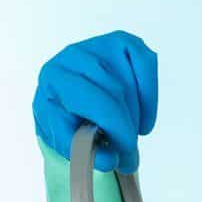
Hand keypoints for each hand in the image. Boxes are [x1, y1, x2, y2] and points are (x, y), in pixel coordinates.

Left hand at [31, 30, 159, 173]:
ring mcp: (97, 44)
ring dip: (134, 117)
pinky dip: (149, 94)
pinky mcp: (121, 41)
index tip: (123, 157)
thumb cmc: (65, 119)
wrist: (67, 101)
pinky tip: (141, 117)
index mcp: (52, 78)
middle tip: (128, 156)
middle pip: (114, 94)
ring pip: (130, 84)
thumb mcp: (64, 140)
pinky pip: (146, 63)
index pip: (93, 101)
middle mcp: (72, 55)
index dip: (115, 130)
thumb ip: (80, 151)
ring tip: (124, 136)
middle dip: (125, 130)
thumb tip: (107, 160)